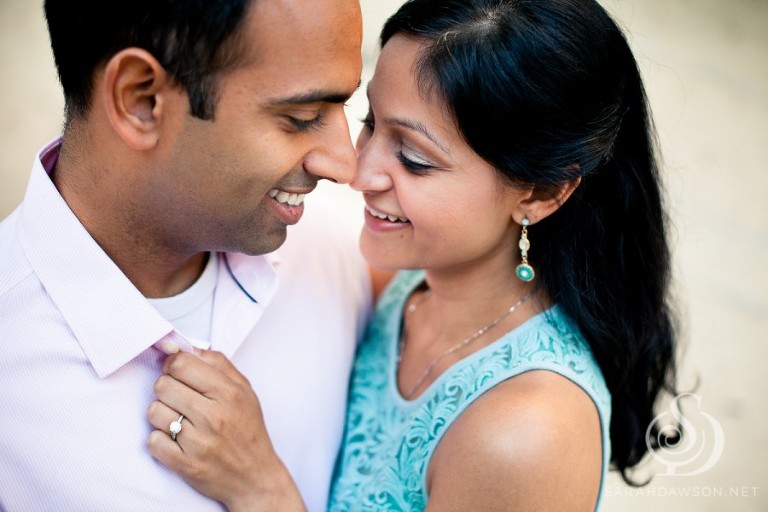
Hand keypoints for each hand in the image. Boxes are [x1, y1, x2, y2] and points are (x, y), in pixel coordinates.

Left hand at [147, 350, 305, 511]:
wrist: (255, 476)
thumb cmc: (248, 429)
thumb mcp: (244, 390)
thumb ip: (218, 363)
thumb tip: (186, 347)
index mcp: (228, 392)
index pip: (181, 364)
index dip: (172, 365)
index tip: (175, 372)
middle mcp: (213, 415)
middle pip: (163, 385)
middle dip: (167, 389)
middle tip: (179, 398)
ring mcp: (198, 442)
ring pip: (154, 412)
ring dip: (162, 415)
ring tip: (179, 420)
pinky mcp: (185, 465)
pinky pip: (153, 441)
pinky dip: (160, 440)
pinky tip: (176, 440)